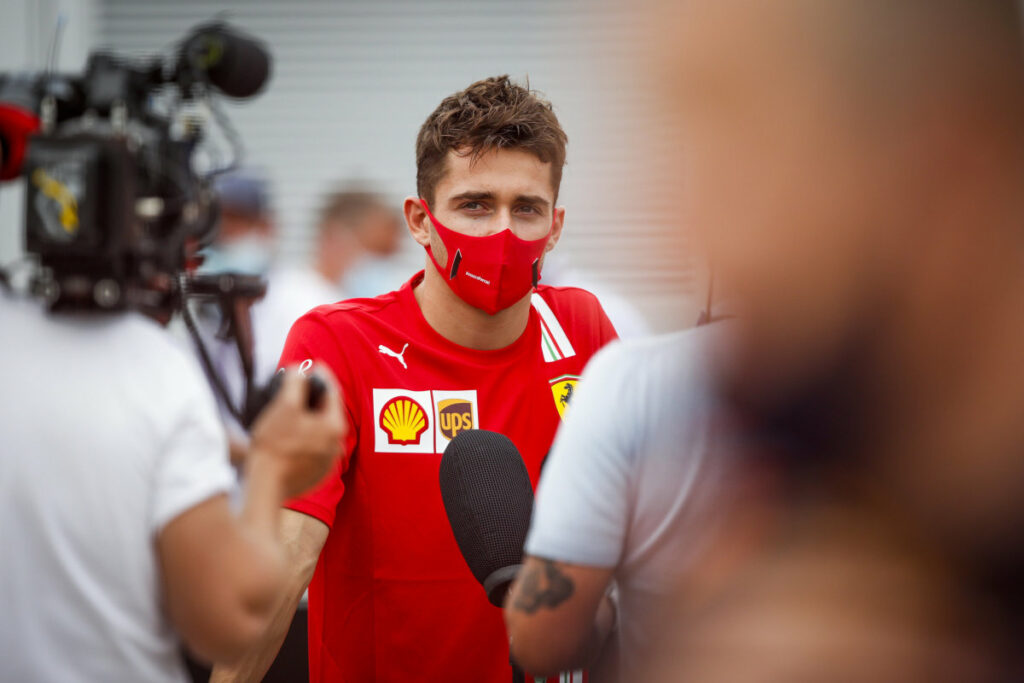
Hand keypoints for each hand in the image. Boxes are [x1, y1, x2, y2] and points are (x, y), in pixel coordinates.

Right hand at [248, 365, 344, 499]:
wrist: (264, 486)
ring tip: (288, 410)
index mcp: (334, 427)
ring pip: (319, 430)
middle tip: (297, 387)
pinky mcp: (315, 474)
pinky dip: (303, 437)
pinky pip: (313, 448)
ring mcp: (327, 462)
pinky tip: (287, 434)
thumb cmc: (274, 445)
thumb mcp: (284, 406)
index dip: (320, 375)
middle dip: (312, 397)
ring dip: (307, 418)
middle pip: (326, 412)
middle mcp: (337, 445)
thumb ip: (296, 382)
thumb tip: (299, 370)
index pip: (332, 391)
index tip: (312, 366)